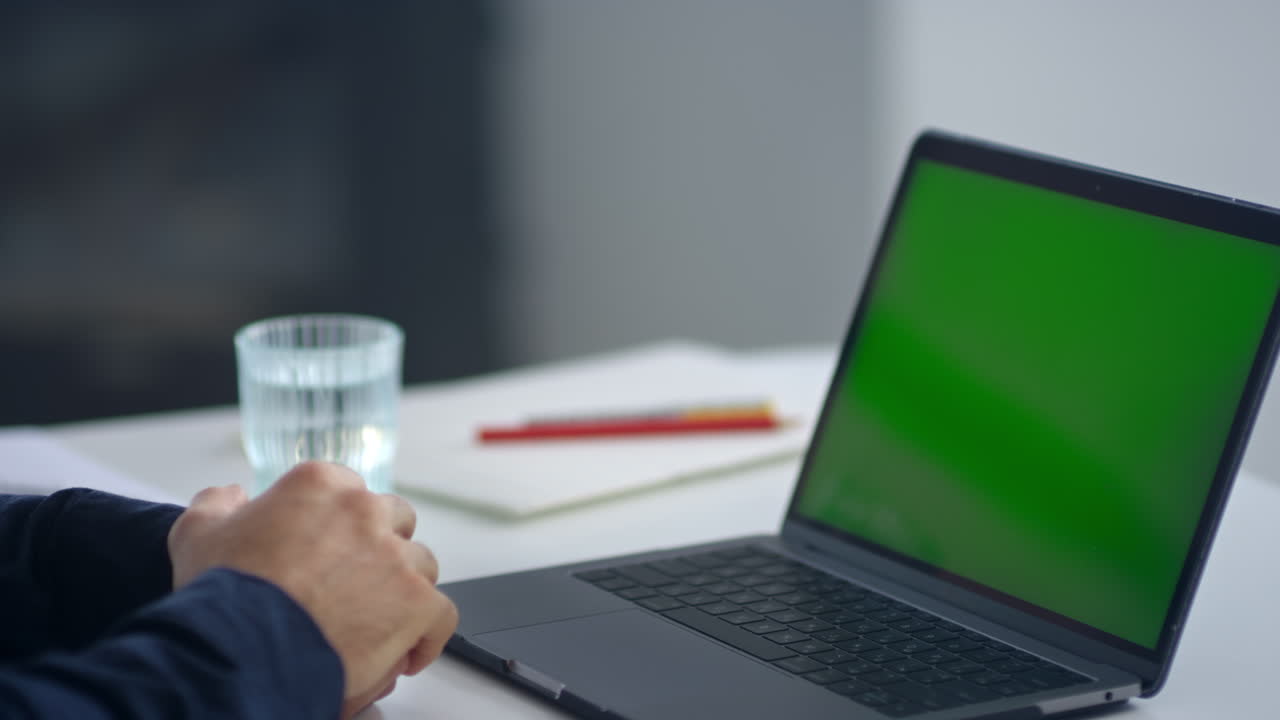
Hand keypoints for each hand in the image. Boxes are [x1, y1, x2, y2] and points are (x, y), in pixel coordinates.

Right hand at [167, 462, 458, 709]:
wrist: (242, 647)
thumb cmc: (223, 596)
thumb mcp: (198, 534)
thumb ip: (217, 505)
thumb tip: (231, 496)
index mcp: (320, 486)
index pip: (351, 493)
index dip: (342, 526)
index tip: (331, 552)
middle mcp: (364, 512)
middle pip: (394, 522)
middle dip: (379, 552)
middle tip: (354, 586)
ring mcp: (396, 557)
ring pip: (421, 566)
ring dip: (402, 592)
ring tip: (374, 623)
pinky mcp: (418, 602)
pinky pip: (441, 615)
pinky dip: (426, 635)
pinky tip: (403, 653)